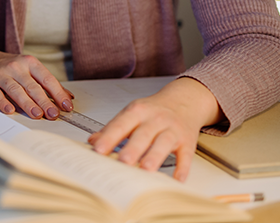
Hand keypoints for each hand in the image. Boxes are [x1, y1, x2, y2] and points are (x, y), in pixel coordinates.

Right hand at [0, 49, 73, 119]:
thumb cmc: (9, 67)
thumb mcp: (29, 69)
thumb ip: (47, 83)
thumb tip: (68, 97)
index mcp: (29, 63)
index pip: (47, 79)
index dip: (58, 93)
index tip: (66, 106)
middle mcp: (16, 67)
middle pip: (33, 86)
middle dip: (44, 101)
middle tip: (53, 114)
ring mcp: (1, 74)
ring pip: (16, 90)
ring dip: (27, 103)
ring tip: (37, 114)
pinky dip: (3, 103)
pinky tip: (10, 110)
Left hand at [88, 77, 222, 180]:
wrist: (184, 100)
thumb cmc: (153, 110)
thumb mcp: (131, 114)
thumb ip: (113, 128)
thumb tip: (92, 141)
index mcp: (137, 111)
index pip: (120, 124)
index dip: (109, 137)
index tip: (98, 150)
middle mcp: (155, 119)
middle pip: (143, 134)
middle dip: (133, 148)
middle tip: (122, 162)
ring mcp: (173, 129)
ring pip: (164, 142)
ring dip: (155, 156)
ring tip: (145, 170)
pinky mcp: (187, 141)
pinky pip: (186, 154)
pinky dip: (182, 167)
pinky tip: (177, 179)